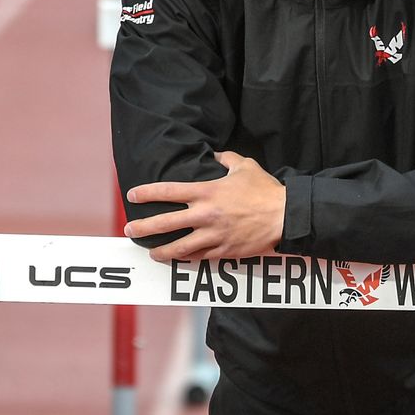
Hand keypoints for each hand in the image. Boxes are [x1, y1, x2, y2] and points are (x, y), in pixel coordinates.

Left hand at [123, 151, 285, 261]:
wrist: (285, 216)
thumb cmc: (266, 190)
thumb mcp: (246, 166)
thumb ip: (227, 159)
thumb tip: (215, 155)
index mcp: (208, 192)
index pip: (168, 191)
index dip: (147, 193)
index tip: (132, 196)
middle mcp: (206, 214)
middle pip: (166, 223)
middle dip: (143, 227)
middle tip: (129, 230)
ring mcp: (214, 235)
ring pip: (179, 247)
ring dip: (161, 251)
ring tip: (151, 252)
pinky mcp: (224, 251)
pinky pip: (199, 258)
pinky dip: (186, 259)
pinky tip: (178, 259)